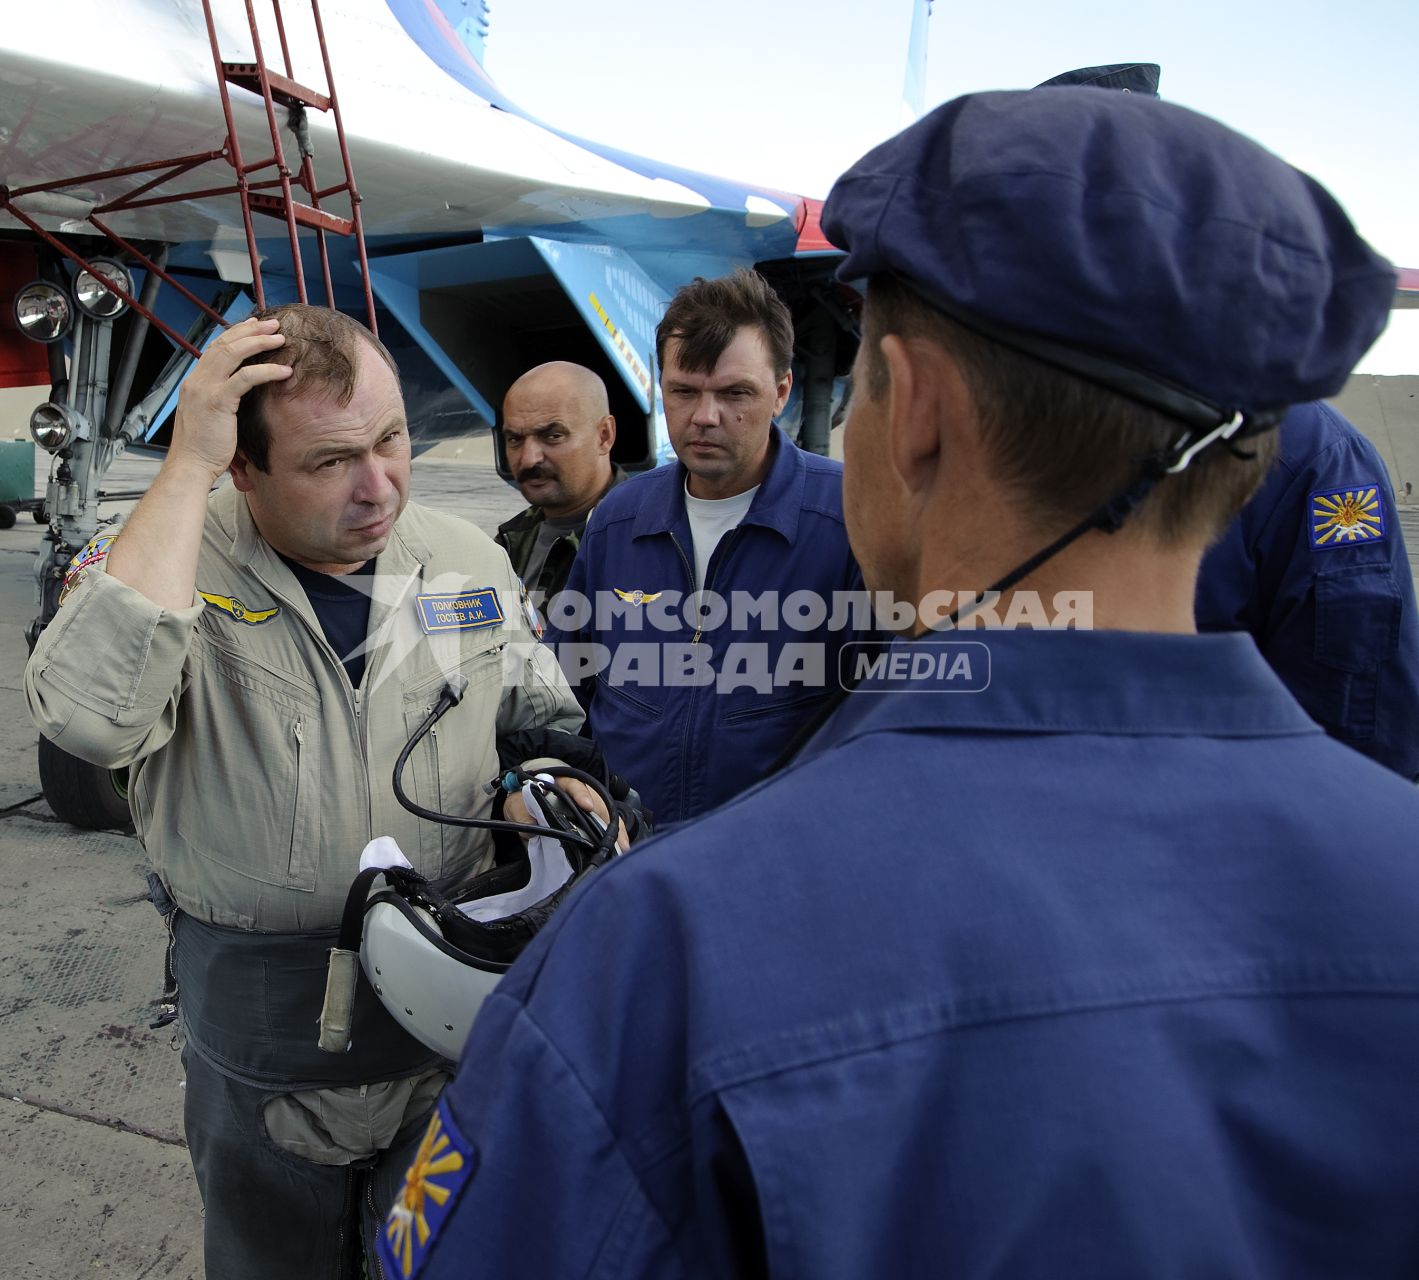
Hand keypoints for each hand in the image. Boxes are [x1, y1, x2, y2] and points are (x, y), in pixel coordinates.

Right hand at [169, 316, 291, 480]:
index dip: (236, 333)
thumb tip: (242, 395)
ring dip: (260, 342)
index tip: (255, 325)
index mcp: (195, 381)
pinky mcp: (218, 402)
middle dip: (251, 330)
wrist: (190, 466)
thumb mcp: (211, 417)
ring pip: (234, 353)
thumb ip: (222, 400)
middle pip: (225, 343)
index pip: (215, 347)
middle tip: (273, 324)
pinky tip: (285, 370)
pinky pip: (245, 378)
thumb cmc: (204, 448)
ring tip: (281, 338)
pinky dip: (267, 370)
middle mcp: (197, 380)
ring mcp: (205, 389)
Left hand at [505, 777, 630, 851]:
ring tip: (622, 849)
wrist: (526, 793)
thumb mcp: (517, 804)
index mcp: (562, 782)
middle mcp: (581, 791)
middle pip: (599, 802)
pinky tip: (620, 849)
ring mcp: (589, 802)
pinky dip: (614, 835)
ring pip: (607, 814)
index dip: (581, 795)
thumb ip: (523, 815)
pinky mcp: (591, 815)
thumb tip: (532, 831)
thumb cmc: (525, 797)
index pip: (574, 786)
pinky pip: (607, 823)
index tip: (586, 806)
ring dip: (616, 831)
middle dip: (608, 819)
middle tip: (616, 839)